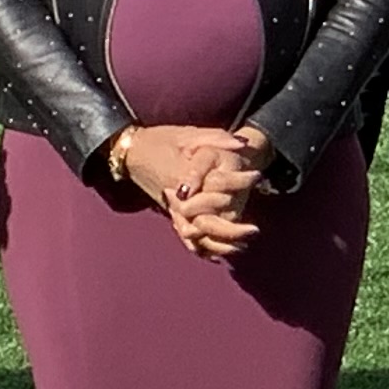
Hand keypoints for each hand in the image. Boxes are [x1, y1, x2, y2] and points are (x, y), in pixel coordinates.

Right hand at [117, 122, 262, 254]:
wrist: (131, 152)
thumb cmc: (160, 140)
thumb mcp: (189, 134)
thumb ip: (217, 138)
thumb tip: (242, 144)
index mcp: (183, 175)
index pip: (215, 185)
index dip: (239, 181)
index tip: (257, 176)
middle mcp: (178, 198)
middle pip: (205, 223)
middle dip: (231, 231)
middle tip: (254, 230)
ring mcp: (172, 208)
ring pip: (195, 236)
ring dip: (219, 244)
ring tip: (243, 244)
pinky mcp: (170, 213)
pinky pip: (185, 237)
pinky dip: (201, 248)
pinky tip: (218, 255)